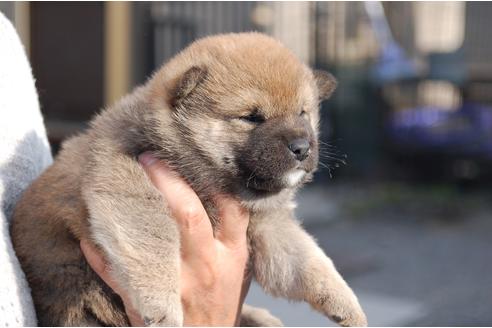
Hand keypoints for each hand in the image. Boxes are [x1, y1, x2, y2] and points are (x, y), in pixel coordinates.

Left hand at [80, 153, 250, 325]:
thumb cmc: (222, 304)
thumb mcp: (239, 270)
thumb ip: (231, 237)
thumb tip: (217, 194)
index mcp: (232, 255)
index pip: (230, 209)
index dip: (213, 180)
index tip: (192, 157)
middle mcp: (206, 266)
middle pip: (187, 214)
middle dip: (167, 181)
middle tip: (148, 157)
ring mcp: (178, 285)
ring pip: (154, 240)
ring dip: (134, 208)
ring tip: (119, 182)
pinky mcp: (150, 303)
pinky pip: (121, 276)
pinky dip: (103, 256)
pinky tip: (90, 237)